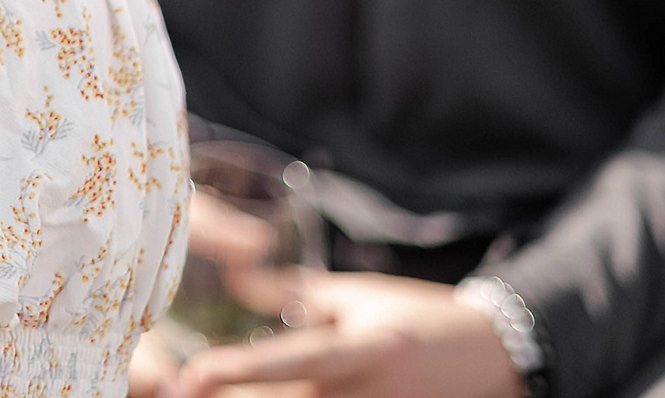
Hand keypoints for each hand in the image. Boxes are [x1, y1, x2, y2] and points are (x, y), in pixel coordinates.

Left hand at [171, 272, 520, 397]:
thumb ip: (295, 290)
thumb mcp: (357, 296)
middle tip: (174, 393)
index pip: (293, 362)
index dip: (240, 371)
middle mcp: (367, 395)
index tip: (192, 375)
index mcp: (364, 350)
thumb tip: (234, 278)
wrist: (490, 356)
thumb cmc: (416, 316)